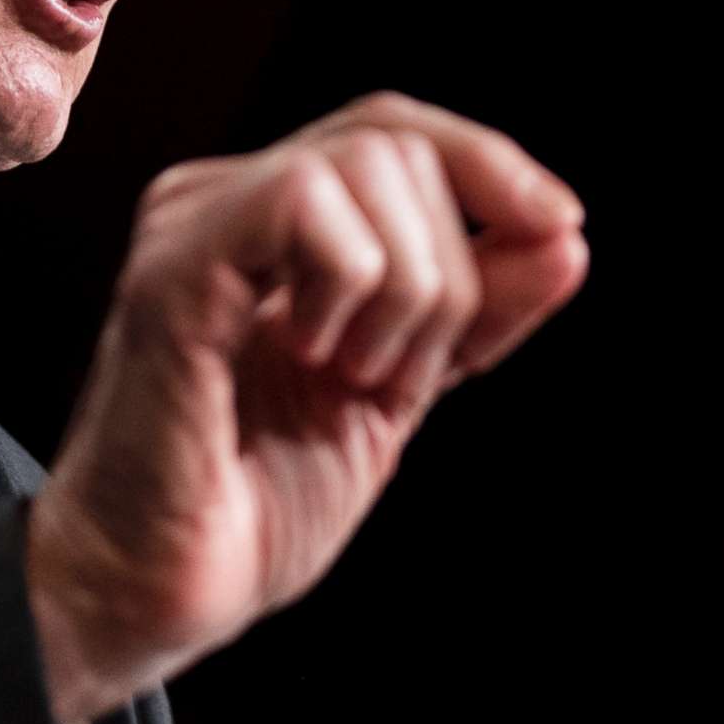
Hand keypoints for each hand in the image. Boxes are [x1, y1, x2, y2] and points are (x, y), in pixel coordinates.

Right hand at [23, 91, 588, 723]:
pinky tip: (312, 356)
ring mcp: (192, 225)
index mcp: (271, 219)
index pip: (398, 131)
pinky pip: (303, 202)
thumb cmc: (256, 501)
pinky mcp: (173, 268)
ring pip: (365, 164)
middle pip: (396, 142)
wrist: (157, 591)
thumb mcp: (406, 388)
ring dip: (405, 290)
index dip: (492, 167)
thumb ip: (481, 309)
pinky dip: (352, 285)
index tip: (561, 230)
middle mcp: (224, 200)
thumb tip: (565, 234)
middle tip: (397, 376)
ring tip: (351, 375)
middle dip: (448, 267)